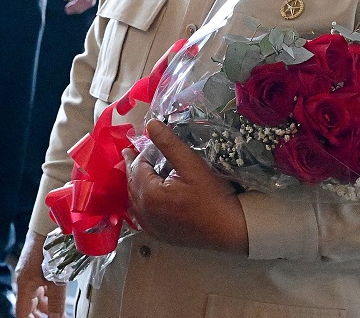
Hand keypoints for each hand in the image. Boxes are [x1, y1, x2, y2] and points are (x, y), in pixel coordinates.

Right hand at [14, 232, 66, 317]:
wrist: (48, 224)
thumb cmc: (49, 249)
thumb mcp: (56, 280)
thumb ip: (57, 302)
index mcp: (24, 285)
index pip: (22, 313)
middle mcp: (24, 280)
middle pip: (28, 307)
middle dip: (40, 316)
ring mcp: (30, 273)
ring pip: (35, 298)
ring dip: (45, 308)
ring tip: (58, 313)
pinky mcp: (37, 266)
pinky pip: (40, 287)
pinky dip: (47, 296)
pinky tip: (57, 299)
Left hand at [124, 118, 248, 253]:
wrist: (229, 228)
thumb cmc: (212, 196)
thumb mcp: (191, 164)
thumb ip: (169, 144)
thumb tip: (151, 124)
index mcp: (149, 195)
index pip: (138, 168)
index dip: (141, 154)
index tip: (145, 143)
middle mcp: (145, 213)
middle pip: (132, 184)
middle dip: (133, 167)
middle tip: (130, 154)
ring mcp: (151, 226)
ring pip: (134, 200)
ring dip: (134, 184)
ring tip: (136, 171)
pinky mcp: (159, 234)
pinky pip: (141, 215)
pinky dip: (139, 201)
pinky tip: (144, 196)